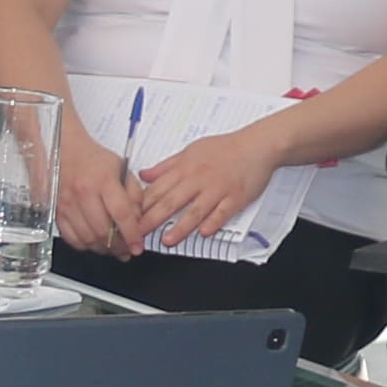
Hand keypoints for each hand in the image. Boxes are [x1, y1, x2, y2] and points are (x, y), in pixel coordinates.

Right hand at [53, 146, 148, 255]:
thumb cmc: (95, 161)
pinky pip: (71, 238)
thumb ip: (134, 195)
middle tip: (126, 249)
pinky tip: (94, 242)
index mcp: (103, 180)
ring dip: (102, 249)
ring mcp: (67, 204)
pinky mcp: (57, 212)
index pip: (121, 214)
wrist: (66, 151)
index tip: (137, 246)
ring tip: (112, 248)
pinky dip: (84, 246)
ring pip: (87, 238)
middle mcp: (83, 193)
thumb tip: (138, 222)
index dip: (132, 234)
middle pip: (103, 231)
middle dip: (118, 246)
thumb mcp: (122, 170)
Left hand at [133, 125, 280, 245]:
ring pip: (195, 210)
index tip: (130, 218)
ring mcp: (217, 189)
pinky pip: (223, 212)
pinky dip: (213, 222)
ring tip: (167, 240)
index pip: (158, 189)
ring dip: (180, 227)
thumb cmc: (224, 148)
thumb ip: (167, 166)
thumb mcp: (190, 151)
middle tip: (139, 234)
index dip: (142, 205)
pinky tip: (204, 232)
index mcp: (185, 168)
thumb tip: (144, 175)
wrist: (256, 145)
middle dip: (152, 219)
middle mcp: (198, 179)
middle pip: (171, 201)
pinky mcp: (235, 198)